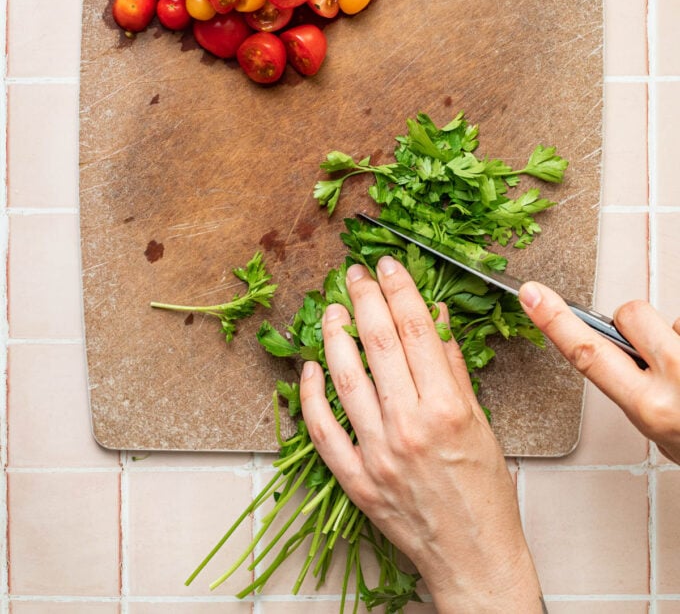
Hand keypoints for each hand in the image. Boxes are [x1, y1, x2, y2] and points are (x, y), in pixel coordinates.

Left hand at [299, 256, 544, 612]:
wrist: (474, 558)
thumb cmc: (485, 493)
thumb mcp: (482, 422)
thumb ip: (455, 366)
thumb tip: (438, 315)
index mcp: (446, 409)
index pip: (415, 330)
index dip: (399, 290)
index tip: (389, 264)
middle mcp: (408, 426)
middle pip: (378, 345)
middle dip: (364, 299)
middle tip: (355, 273)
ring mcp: (377, 454)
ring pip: (345, 379)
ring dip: (335, 337)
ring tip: (332, 309)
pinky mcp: (356, 480)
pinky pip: (323, 431)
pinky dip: (311, 396)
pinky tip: (309, 368)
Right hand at [519, 282, 679, 463]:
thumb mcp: (660, 432)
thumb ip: (637, 392)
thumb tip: (621, 353)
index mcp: (652, 408)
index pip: (588, 354)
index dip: (554, 321)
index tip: (531, 293)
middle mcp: (677, 378)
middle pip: (630, 313)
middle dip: (632, 323)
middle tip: (653, 350)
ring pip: (672, 319)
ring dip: (678, 337)